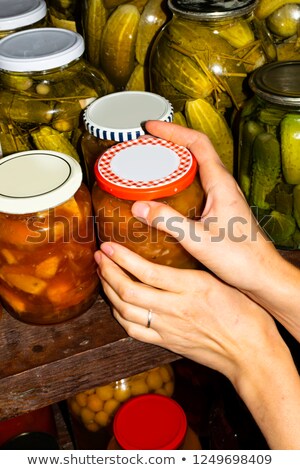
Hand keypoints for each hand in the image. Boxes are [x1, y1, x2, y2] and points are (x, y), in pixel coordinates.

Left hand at [95, 242, 299, 448]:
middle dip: (108, 272)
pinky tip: (115, 305)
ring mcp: (167, 328)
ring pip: (126, 310)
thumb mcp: (218, 282)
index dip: (122, 258)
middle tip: (100, 257)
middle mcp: (174, 308)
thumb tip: (163, 262)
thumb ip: (189, 273)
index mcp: (190, 287)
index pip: (146, 271)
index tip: (109, 246)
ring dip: (109, 292)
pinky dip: (119, 316)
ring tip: (103, 276)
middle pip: (128, 290)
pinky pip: (133, 330)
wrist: (250, 352)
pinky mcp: (166, 343)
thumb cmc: (243, 314)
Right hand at [131, 120, 281, 294]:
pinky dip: (179, 180)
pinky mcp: (219, 209)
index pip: (197, 144)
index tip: (151, 128)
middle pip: (196, 151)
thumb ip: (168, 221)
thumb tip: (140, 206)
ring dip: (175, 160)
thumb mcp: (198, 239)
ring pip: (197, 167)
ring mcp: (222, 197)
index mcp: (221, 184)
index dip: (173, 131)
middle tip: (146, 144)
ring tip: (151, 163)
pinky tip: (165, 194)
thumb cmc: (240, 258)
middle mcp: (223, 185)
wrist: (262, 275)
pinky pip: (197, 184)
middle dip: (170, 142)